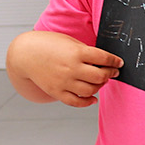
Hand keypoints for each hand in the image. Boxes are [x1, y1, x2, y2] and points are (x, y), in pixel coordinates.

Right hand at [6, 30, 121, 107]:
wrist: (25, 54)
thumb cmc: (48, 44)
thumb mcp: (69, 42)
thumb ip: (86, 51)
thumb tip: (104, 61)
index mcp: (76, 52)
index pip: (103, 58)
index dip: (114, 61)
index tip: (119, 63)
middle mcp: (71, 68)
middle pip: (100, 77)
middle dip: (110, 74)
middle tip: (112, 72)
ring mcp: (63, 82)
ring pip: (91, 90)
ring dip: (100, 86)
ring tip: (101, 81)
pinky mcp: (57, 92)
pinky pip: (76, 102)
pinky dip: (88, 101)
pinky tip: (93, 97)